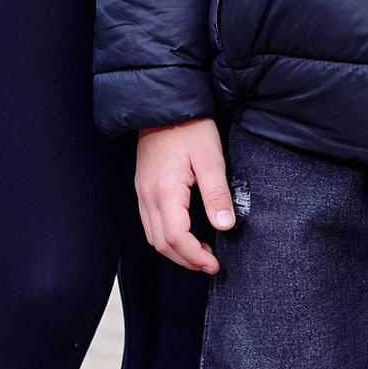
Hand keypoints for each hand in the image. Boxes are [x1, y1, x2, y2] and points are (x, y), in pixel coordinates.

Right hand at [136, 118, 235, 273]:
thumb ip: (217, 193)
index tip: (215, 264)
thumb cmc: (189, 127)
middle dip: (185, 260)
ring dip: (175, 251)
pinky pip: (149, 222)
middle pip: (161, 243)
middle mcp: (148, 196)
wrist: (165, 104)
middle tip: (209, 263)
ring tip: (200, 252)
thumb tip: (225, 225)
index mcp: (165, 191)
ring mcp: (142, 192)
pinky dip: (166, 236)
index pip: (176, 238)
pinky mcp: (143, 187)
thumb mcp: (211, 157)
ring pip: (152, 236)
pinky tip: (185, 233)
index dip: (195, 257)